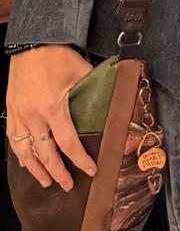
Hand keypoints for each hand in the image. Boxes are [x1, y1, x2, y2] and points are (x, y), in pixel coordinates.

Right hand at [6, 45, 95, 191]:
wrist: (31, 44)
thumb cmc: (56, 56)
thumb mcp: (81, 71)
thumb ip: (95, 87)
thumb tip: (116, 94)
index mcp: (53, 108)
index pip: (69, 143)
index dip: (80, 160)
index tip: (90, 170)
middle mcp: (33, 117)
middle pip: (45, 154)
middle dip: (58, 173)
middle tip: (68, 186)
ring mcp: (19, 116)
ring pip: (25, 152)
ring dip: (36, 170)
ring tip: (46, 182)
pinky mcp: (11, 112)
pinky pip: (13, 140)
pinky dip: (21, 155)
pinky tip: (26, 163)